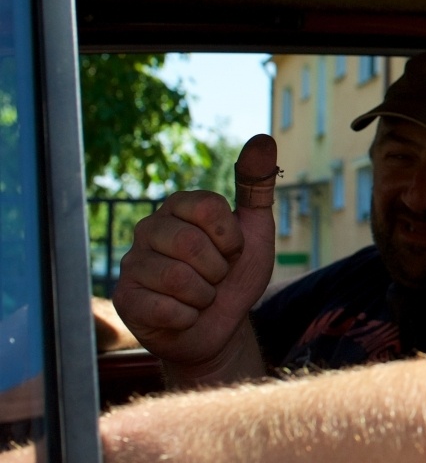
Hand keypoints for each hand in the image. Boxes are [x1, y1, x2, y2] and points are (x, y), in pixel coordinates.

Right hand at [111, 135, 277, 385]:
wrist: (221, 325)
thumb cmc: (235, 274)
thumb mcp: (256, 228)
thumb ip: (257, 184)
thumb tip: (263, 138)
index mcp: (178, 207)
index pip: (209, 208)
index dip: (231, 236)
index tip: (232, 249)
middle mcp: (149, 229)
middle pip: (191, 244)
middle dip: (218, 269)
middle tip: (215, 276)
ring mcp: (132, 264)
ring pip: (178, 278)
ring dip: (204, 295)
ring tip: (200, 296)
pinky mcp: (125, 298)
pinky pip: (166, 308)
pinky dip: (189, 316)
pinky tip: (185, 314)